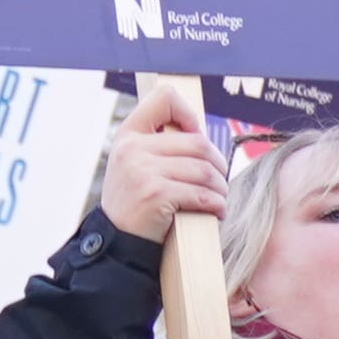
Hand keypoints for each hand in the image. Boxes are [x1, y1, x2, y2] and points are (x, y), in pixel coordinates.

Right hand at [98, 96, 226, 244]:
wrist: (118, 240)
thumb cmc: (137, 202)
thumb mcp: (137, 164)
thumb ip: (161, 144)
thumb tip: (201, 132)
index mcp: (129, 134)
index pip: (164, 98)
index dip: (188, 114)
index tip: (196, 136)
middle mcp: (133, 148)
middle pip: (199, 142)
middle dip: (219, 164)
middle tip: (219, 181)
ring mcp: (142, 171)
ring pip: (204, 170)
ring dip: (220, 188)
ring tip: (218, 198)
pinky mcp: (155, 194)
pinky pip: (202, 194)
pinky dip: (216, 205)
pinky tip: (215, 212)